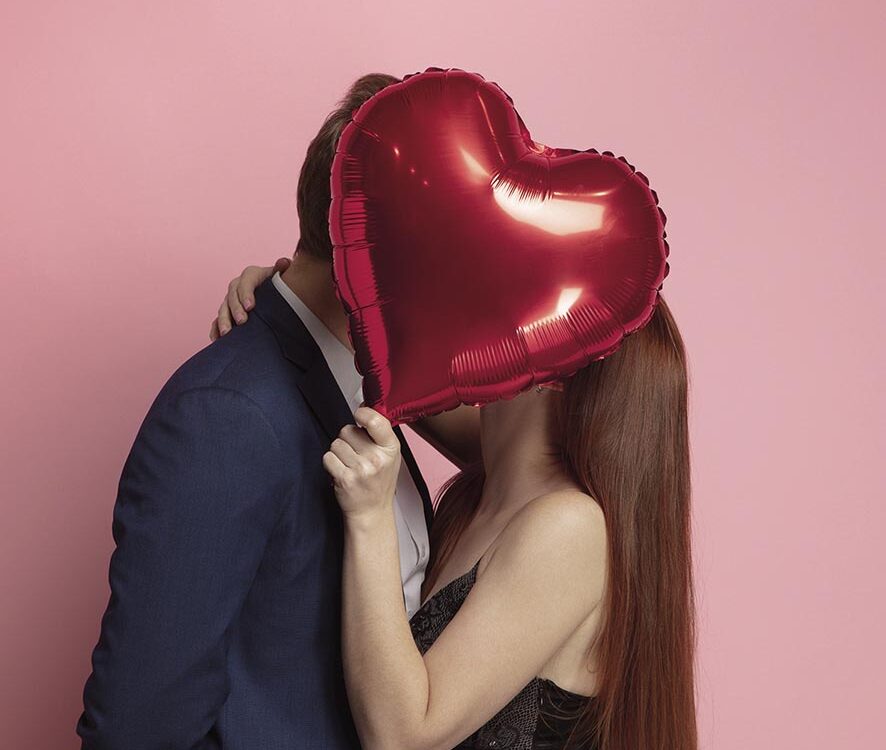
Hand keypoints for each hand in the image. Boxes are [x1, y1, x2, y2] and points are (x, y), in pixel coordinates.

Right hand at [210, 257, 291, 339]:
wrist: (274, 293)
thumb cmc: (279, 285)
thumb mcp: (281, 276)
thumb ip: (282, 269)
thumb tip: (284, 262)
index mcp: (250, 276)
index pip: (246, 282)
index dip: (246, 294)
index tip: (250, 307)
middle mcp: (237, 287)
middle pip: (232, 296)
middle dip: (235, 310)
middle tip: (242, 322)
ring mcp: (230, 300)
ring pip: (223, 309)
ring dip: (223, 321)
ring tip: (227, 333)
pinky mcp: (226, 313)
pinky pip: (217, 321)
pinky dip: (215, 330)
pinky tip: (216, 339)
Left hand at [323, 407, 400, 521]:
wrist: (371, 512)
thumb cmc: (379, 481)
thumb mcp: (389, 454)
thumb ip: (379, 431)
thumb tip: (364, 405)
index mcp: (391, 448)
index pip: (376, 421)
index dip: (363, 414)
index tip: (359, 415)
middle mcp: (377, 458)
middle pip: (348, 430)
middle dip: (348, 439)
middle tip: (356, 454)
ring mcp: (361, 470)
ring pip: (336, 443)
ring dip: (338, 452)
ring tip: (349, 464)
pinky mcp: (345, 479)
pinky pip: (328, 457)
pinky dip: (331, 463)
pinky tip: (341, 471)